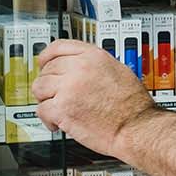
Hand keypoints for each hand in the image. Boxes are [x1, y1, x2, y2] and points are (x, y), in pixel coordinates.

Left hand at [33, 39, 157, 158]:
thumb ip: (94, 65)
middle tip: (57, 95)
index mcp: (94, 56)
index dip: (47, 56)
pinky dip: (48, 119)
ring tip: (58, 109)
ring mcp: (69, 88)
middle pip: (47, 69)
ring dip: (46, 100)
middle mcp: (79, 68)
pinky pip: (41, 109)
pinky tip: (58, 123)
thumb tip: (76, 66)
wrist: (136, 128)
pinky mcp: (62, 109)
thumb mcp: (118, 71)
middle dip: (50, 84)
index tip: (43, 62)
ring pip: (39, 88)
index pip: (58, 47)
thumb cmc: (133, 106)